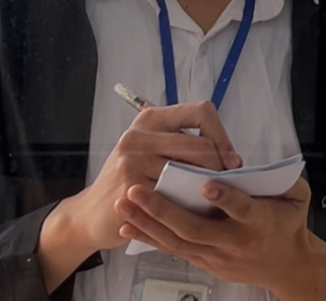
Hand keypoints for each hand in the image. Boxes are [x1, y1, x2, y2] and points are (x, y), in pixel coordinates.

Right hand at [39, 101, 241, 291]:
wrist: (92, 213)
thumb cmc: (133, 180)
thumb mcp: (155, 151)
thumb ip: (187, 146)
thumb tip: (233, 160)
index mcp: (151, 119)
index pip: (201, 112)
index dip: (223, 136)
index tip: (231, 160)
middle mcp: (138, 136)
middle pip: (202, 145)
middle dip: (220, 167)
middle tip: (224, 185)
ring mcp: (131, 162)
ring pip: (191, 172)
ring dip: (206, 189)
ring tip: (207, 198)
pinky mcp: (130, 189)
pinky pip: (175, 196)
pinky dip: (189, 206)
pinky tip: (190, 213)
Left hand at [115, 178, 325, 300]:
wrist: (286, 265)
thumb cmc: (290, 224)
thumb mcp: (298, 198)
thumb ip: (284, 180)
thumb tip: (259, 166)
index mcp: (260, 222)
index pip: (241, 209)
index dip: (225, 199)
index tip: (205, 185)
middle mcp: (234, 242)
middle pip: (195, 229)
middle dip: (163, 210)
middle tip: (137, 189)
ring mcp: (216, 255)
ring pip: (177, 241)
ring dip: (147, 223)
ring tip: (124, 203)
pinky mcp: (204, 263)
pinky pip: (172, 250)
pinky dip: (149, 237)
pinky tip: (128, 225)